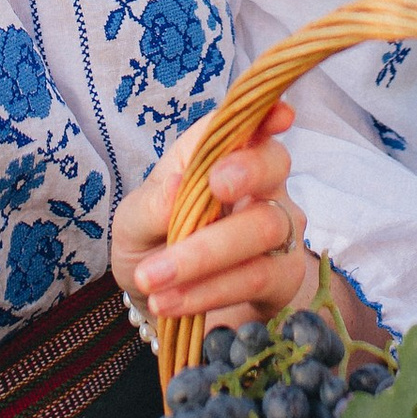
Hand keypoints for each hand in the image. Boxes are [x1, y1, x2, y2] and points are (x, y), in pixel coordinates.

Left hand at [113, 99, 315, 332]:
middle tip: (217, 186)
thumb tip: (178, 186)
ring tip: (153, 280)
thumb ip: (151, 205)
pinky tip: (171, 302)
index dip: (264, 115)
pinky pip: (258, 277)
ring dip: (204, 254)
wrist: (163, 302)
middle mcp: (260, 185)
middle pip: (273, 165)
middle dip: (248, 171)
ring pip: (265, 227)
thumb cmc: (151, 243)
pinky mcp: (284, 276)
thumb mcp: (132, 223)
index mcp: (218, 156)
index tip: (279, 114)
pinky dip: (210, 291)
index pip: (245, 124)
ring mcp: (279, 229)